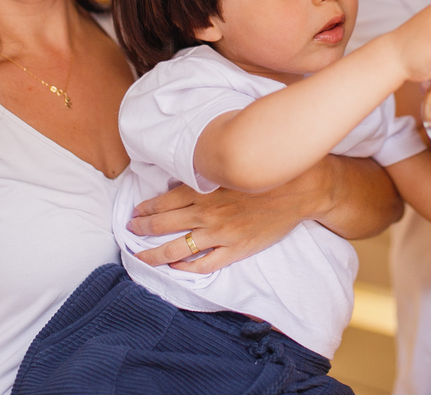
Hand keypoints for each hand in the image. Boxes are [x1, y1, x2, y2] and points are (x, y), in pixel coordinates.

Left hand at [127, 166, 328, 273]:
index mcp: (204, 189)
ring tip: (141, 257)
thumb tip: (183, 170)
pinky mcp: (236, 248)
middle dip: (141, 230)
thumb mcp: (230, 162)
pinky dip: (187, 268)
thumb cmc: (265, 169)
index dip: (145, 209)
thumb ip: (205, 169)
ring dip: (154, 254)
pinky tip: (177, 268)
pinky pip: (205, 264)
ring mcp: (220, 234)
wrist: (300, 187)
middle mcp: (206, 213)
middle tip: (131, 232)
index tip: (134, 213)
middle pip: (163, 225)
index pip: (163, 202)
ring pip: (176, 249)